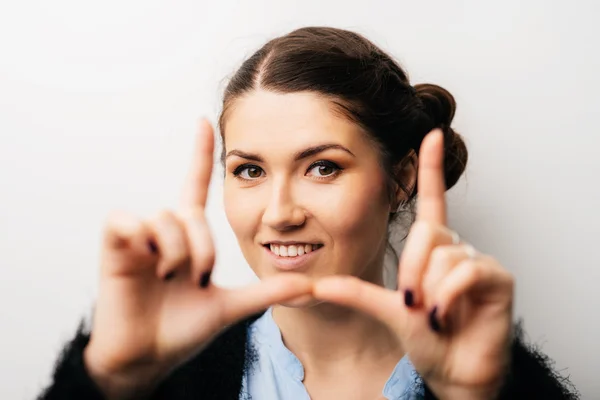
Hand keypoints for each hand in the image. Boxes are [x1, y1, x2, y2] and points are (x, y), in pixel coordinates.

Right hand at [84, 120, 312, 398]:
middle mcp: (164, 230)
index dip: (201, 155)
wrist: (148, 357)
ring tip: (171, 278)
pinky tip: (150, 267)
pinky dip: (144, 242)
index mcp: (189, 237)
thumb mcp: (230, 306)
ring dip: (178, 251)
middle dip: (201, 248)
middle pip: (189, 213)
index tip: (205, 121)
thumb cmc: (183, 329)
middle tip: (201, 279)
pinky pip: (129, 221)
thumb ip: (267, 293)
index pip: (196, 185)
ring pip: (165, 217)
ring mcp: (138, 236)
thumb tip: (311, 285)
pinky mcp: (113, 243)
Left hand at [313, 129, 513, 399]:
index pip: (431, 200)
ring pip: (442, 256)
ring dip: (430, 292)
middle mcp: (456, 247)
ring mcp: (479, 261)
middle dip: (411, 272)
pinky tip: (449, 314)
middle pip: (426, 233)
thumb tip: (314, 285)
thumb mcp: (385, 310)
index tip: (430, 132)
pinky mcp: (498, 278)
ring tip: (436, 313)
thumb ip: (354, 293)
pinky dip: (448, 297)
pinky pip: (464, 272)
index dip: (430, 167)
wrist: (453, 371)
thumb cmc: (425, 339)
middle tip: (413, 303)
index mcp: (432, 248)